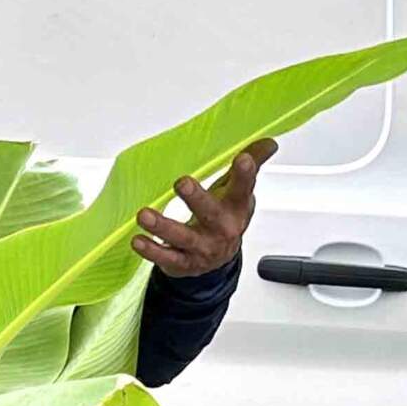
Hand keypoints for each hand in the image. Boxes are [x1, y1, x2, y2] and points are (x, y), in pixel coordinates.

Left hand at [133, 136, 276, 277]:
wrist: (218, 260)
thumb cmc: (225, 216)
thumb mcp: (238, 192)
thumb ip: (252, 164)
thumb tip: (269, 141)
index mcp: (237, 207)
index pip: (244, 188)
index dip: (245, 175)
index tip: (242, 160)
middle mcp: (221, 229)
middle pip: (210, 212)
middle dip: (196, 198)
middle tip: (182, 182)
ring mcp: (202, 248)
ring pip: (182, 237)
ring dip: (162, 226)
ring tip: (144, 215)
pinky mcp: (184, 263)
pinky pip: (166, 257)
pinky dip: (151, 250)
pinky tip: (137, 240)